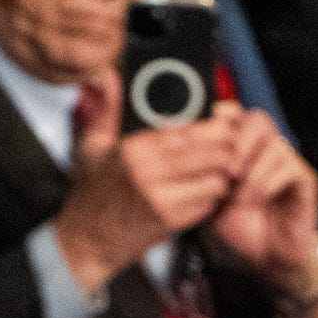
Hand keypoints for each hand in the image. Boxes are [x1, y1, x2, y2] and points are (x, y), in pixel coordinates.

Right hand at [53, 69, 237, 292]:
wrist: (88, 241)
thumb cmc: (93, 194)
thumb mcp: (93, 146)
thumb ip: (106, 109)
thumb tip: (106, 77)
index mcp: (134, 148)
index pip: (190, 129)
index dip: (214, 126)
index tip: (224, 125)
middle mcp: (148, 172)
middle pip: (211, 152)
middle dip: (227, 150)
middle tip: (230, 150)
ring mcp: (161, 198)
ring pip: (215, 179)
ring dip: (221, 177)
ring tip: (217, 173)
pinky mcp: (170, 222)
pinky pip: (208, 204)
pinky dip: (211, 199)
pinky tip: (202, 194)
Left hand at [207, 108, 317, 317]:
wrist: (266, 256)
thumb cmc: (240, 225)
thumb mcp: (212, 199)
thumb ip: (205, 174)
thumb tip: (188, 152)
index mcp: (245, 146)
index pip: (236, 112)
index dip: (222, 119)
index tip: (208, 140)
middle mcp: (268, 147)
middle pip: (258, 120)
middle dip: (239, 144)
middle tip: (227, 173)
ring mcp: (289, 161)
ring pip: (274, 144)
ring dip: (251, 173)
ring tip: (239, 199)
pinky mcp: (305, 178)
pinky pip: (289, 166)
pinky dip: (267, 184)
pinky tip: (256, 202)